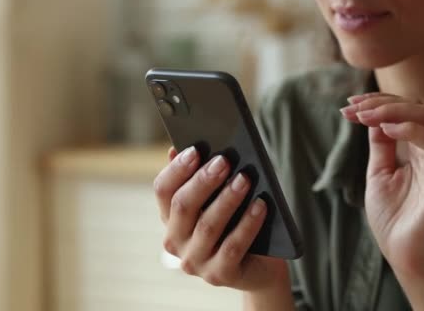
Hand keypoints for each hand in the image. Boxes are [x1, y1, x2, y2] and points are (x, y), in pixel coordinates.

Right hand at [153, 146, 288, 291]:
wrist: (260, 265)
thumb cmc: (237, 223)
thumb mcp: (219, 199)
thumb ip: (205, 178)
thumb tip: (189, 148)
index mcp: (171, 218)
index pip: (162, 190)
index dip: (177, 169)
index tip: (195, 150)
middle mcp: (175, 241)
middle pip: (183, 206)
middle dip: (204, 181)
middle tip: (224, 161)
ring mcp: (195, 262)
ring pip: (208, 225)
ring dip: (227, 199)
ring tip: (245, 179)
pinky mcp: (219, 275)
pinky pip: (233, 246)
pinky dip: (247, 224)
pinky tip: (260, 205)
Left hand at [340, 93, 423, 277]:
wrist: (404, 253)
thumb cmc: (393, 217)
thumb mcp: (379, 172)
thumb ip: (381, 145)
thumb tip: (373, 116)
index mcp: (419, 148)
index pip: (404, 112)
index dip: (377, 103)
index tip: (348, 106)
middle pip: (416, 107)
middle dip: (381, 102)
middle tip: (353, 109)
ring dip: (393, 110)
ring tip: (366, 116)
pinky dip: (411, 130)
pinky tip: (386, 129)